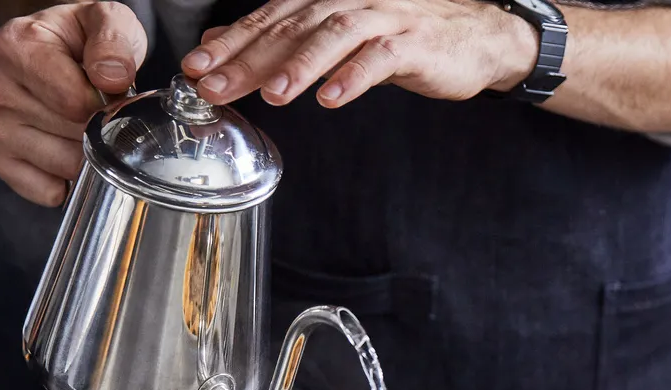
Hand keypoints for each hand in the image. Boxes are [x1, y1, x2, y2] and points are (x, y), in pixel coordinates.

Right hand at [0, 2, 148, 206]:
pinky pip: (44, 189)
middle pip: (71, 135)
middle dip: (98, 129)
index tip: (110, 93)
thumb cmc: (84, 39)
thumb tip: (109, 77)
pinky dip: (68, 181)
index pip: (73, 101)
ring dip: (87, 155)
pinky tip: (72, 153)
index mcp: (16, 46)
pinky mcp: (0, 157)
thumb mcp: (107, 21)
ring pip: (63, 165)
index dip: (105, 105)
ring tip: (84, 127)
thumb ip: (114, 41)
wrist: (64, 51)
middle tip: (99, 111)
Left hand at [180, 0, 538, 108]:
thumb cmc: (403, 38)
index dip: (230, 42)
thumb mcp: (336, 37)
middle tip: (216, 85)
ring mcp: (383, 19)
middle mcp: (349, 1)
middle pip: (291, 27)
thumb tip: (223, 42)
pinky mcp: (414, 44)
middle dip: (249, 58)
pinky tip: (331, 98)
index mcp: (325, 0)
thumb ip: (282, 40)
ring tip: (273, 95)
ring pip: (333, 36)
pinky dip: (353, 77)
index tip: (196, 68)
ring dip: (299, 66)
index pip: (268, 18)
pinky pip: (379, 59)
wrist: (474, 37)